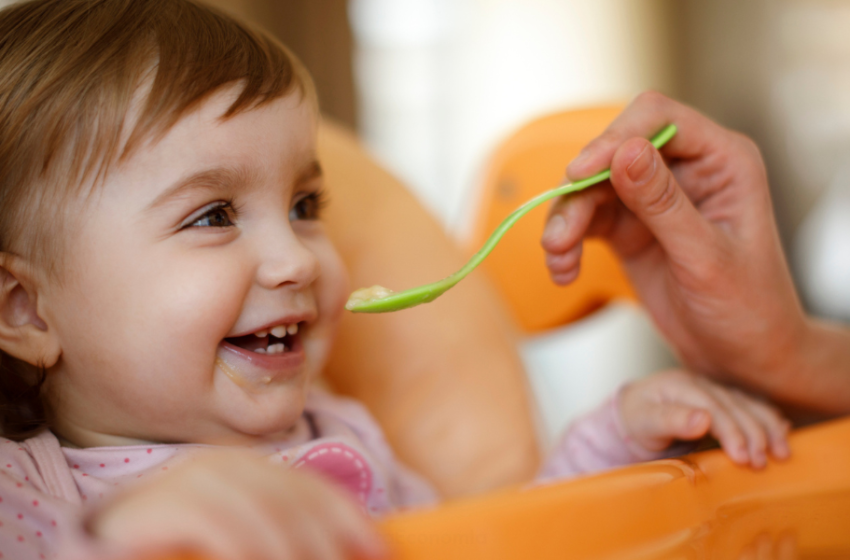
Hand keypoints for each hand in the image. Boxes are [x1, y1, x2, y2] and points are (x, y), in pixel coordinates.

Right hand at [90, 449, 386, 559]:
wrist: (109, 544)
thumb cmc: (185, 547)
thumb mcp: (247, 538)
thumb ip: (285, 535)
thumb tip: (354, 548)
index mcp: (253, 471)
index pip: (315, 491)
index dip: (351, 521)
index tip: (382, 552)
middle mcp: (226, 467)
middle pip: (293, 501)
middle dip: (326, 544)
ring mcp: (191, 481)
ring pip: (262, 516)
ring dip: (292, 552)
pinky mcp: (159, 505)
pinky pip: (218, 526)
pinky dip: (247, 550)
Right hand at [539, 91, 845, 410]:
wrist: (742, 358)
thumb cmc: (747, 309)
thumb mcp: (706, 257)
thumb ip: (664, 204)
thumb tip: (625, 151)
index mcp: (721, 160)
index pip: (657, 118)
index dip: (613, 138)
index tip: (578, 174)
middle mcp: (684, 170)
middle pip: (613, 152)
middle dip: (580, 191)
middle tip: (559, 236)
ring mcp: (653, 198)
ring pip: (591, 188)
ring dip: (566, 221)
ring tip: (558, 258)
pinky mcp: (630, 227)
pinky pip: (586, 220)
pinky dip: (567, 243)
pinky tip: (563, 272)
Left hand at [619, 370, 790, 468]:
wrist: (632, 415)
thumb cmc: (636, 420)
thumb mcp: (644, 422)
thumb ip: (670, 420)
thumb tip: (704, 419)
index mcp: (680, 385)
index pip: (713, 406)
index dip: (731, 431)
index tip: (742, 458)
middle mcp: (702, 384)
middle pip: (736, 406)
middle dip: (754, 435)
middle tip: (761, 464)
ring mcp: (715, 391)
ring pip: (749, 405)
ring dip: (769, 428)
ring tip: (782, 454)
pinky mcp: (724, 402)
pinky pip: (751, 407)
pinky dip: (769, 420)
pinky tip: (783, 433)